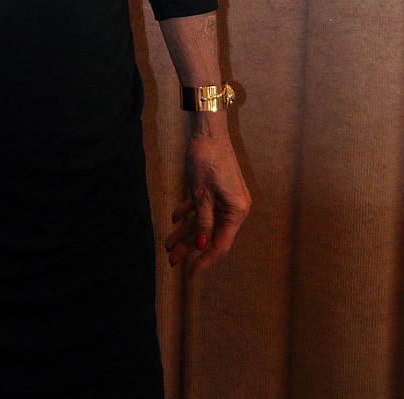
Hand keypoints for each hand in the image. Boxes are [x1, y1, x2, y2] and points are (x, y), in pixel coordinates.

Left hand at [165, 127, 250, 276]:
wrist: (208, 131)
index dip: (204, 260)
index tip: (189, 273)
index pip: (219, 245)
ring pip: (204, 221)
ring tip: (168, 243)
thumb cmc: (206, 161)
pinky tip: (174, 218)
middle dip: (189, 247)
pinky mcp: (217, 188)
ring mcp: (226, 198)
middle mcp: (234, 207)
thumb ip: (202, 221)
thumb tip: (200, 245)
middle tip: (171, 259)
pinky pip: (203, 207)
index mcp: (235, 212)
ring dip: (186, 231)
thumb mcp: (201, 194)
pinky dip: (189, 212)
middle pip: (210, 234)